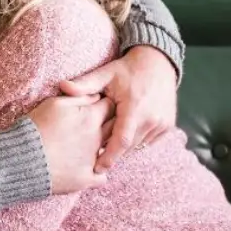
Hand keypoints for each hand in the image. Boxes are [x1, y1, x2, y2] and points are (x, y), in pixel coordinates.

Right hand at [28, 92, 110, 194]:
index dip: (105, 106)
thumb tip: (95, 96)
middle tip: (92, 128)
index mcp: (90, 118)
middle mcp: (97, 138)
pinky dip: (96, 172)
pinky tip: (85, 168)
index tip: (97, 109)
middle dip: (109, 126)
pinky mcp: (86, 179)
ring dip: (104, 150)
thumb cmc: (35, 128)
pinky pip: (102, 176)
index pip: (110, 107)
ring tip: (83, 149)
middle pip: (114, 129)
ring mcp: (93, 160)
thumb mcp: (54, 104)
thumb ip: (78, 97)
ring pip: (109, 153)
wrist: (22, 159)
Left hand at [60, 46, 178, 169]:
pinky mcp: (167, 125)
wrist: (158, 62)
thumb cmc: (127, 70)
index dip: (109, 157)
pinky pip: (149, 141)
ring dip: (125, 148)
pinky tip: (125, 135)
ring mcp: (162, 123)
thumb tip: (62, 86)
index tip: (97, 169)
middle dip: (113, 153)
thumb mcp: (105, 74)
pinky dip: (136, 142)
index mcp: (135, 107)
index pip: (121, 140)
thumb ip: (84, 84)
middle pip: (129, 147)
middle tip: (97, 158)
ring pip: (139, 146)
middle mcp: (152, 118)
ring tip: (110, 145)